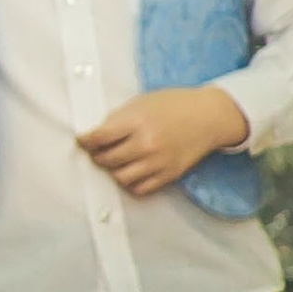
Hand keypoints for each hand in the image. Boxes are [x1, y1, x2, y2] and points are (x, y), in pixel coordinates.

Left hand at [77, 86, 248, 196]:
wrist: (209, 115)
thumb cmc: (174, 105)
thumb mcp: (140, 103)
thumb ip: (117, 119)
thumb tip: (95, 134)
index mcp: (137, 122)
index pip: (99, 138)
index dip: (85, 141)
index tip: (82, 141)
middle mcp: (147, 144)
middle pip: (106, 160)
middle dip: (98, 155)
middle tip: (98, 151)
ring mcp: (159, 161)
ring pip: (120, 177)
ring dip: (113, 170)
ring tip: (116, 161)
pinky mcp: (169, 174)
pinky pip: (140, 188)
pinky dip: (131, 182)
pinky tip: (131, 171)